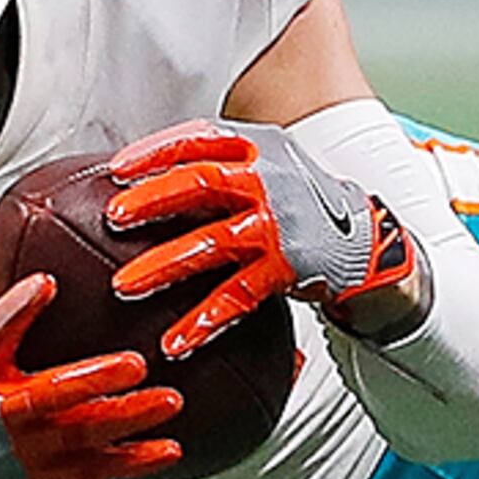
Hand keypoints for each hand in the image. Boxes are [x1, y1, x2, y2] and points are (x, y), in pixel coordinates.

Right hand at [0, 219, 184, 478]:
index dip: (17, 308)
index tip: (46, 284)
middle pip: (50, 395)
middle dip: (95, 380)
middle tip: (138, 363)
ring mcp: (22, 448)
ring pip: (81, 434)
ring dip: (128, 419)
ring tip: (169, 402)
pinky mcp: (39, 474)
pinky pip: (91, 471)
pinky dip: (131, 463)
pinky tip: (168, 452)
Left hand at [105, 119, 420, 358]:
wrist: (364, 241)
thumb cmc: (297, 203)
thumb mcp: (268, 165)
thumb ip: (217, 163)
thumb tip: (140, 173)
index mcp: (259, 148)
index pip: (199, 137)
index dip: (155, 151)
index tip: (115, 170)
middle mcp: (270, 180)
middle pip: (200, 183)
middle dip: (152, 200)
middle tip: (113, 219)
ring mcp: (279, 225)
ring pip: (212, 243)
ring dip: (164, 265)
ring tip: (124, 286)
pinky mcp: (287, 267)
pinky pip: (238, 295)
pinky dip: (204, 320)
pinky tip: (176, 341)